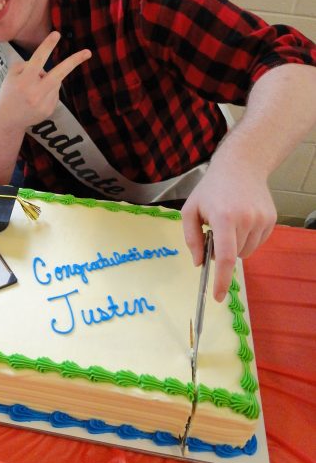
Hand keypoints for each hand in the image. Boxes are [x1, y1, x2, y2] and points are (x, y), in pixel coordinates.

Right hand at [0, 31, 91, 129]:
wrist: (7, 120)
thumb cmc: (9, 92)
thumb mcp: (11, 75)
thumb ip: (27, 66)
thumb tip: (46, 68)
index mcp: (24, 80)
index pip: (37, 59)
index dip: (47, 46)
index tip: (56, 34)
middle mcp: (35, 92)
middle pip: (59, 73)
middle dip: (74, 61)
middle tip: (88, 52)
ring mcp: (44, 103)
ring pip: (55, 82)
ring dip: (48, 80)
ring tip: (32, 91)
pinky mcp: (49, 110)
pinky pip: (54, 93)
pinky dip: (48, 92)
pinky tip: (36, 100)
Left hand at [181, 161, 276, 302]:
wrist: (240, 166)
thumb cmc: (211, 188)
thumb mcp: (190, 209)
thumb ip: (191, 238)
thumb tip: (199, 263)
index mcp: (223, 217)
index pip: (224, 257)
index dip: (221, 280)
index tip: (217, 296)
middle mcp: (246, 219)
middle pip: (234, 256)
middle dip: (222, 252)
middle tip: (215, 232)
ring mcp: (262, 220)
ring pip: (246, 251)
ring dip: (235, 246)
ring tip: (229, 222)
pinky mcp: (271, 220)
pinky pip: (257, 243)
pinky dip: (246, 239)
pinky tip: (241, 221)